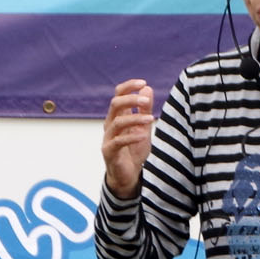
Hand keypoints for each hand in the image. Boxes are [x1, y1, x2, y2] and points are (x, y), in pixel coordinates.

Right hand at [102, 79, 155, 196]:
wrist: (128, 175)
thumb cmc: (134, 150)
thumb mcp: (144, 127)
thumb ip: (144, 109)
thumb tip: (147, 88)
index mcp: (118, 116)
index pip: (119, 94)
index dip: (129, 87)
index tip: (143, 83)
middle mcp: (110, 124)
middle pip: (115, 104)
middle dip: (131, 99)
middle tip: (146, 101)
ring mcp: (108, 137)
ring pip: (117, 122)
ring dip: (135, 118)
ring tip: (150, 119)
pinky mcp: (109, 151)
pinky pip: (118, 141)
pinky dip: (131, 137)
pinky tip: (143, 136)